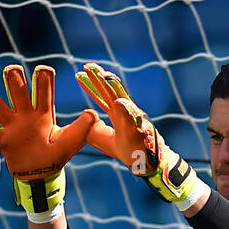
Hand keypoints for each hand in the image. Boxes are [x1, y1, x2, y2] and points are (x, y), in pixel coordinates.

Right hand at [0, 64, 96, 213]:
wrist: (40, 176)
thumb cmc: (55, 156)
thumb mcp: (70, 143)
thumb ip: (81, 129)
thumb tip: (93, 114)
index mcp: (43, 111)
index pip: (43, 87)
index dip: (43, 76)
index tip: (44, 71)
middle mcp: (25, 113)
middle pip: (17, 87)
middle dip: (14, 77)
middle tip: (13, 72)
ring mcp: (11, 125)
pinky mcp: (1, 140)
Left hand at [75, 62, 201, 206]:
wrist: (148, 163)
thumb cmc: (131, 152)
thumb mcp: (108, 142)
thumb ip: (97, 132)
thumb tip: (89, 121)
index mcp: (117, 115)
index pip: (101, 97)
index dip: (91, 86)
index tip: (80, 73)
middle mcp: (125, 113)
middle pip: (110, 92)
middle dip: (99, 79)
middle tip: (87, 65)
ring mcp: (134, 119)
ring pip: (122, 98)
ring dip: (113, 87)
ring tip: (102, 75)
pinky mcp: (142, 129)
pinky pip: (134, 119)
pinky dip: (127, 111)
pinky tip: (119, 102)